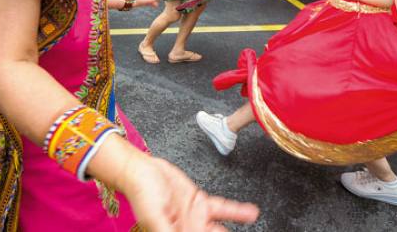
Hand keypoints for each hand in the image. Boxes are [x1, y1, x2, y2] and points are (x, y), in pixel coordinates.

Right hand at [122, 154, 259, 231]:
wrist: (143, 170)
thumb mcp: (154, 218)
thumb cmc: (142, 195)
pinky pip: (224, 210)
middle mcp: (188, 230)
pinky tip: (252, 213)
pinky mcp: (202, 203)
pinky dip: (238, 212)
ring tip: (254, 226)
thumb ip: (168, 231)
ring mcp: (197, 219)